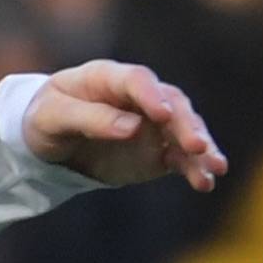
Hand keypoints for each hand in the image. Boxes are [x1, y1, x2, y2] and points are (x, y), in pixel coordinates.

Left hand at [21, 61, 223, 192]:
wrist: (48, 143)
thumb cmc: (46, 119)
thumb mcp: (54, 117)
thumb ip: (91, 119)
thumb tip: (132, 127)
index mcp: (109, 78)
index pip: (137, 80)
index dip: (151, 95)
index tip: (162, 114)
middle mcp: (139, 97)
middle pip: (172, 104)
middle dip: (187, 125)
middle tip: (198, 146)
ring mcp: (152, 124)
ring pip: (185, 131)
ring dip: (202, 149)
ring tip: (215, 169)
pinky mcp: (158, 151)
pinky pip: (181, 158)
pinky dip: (194, 169)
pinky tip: (205, 183)